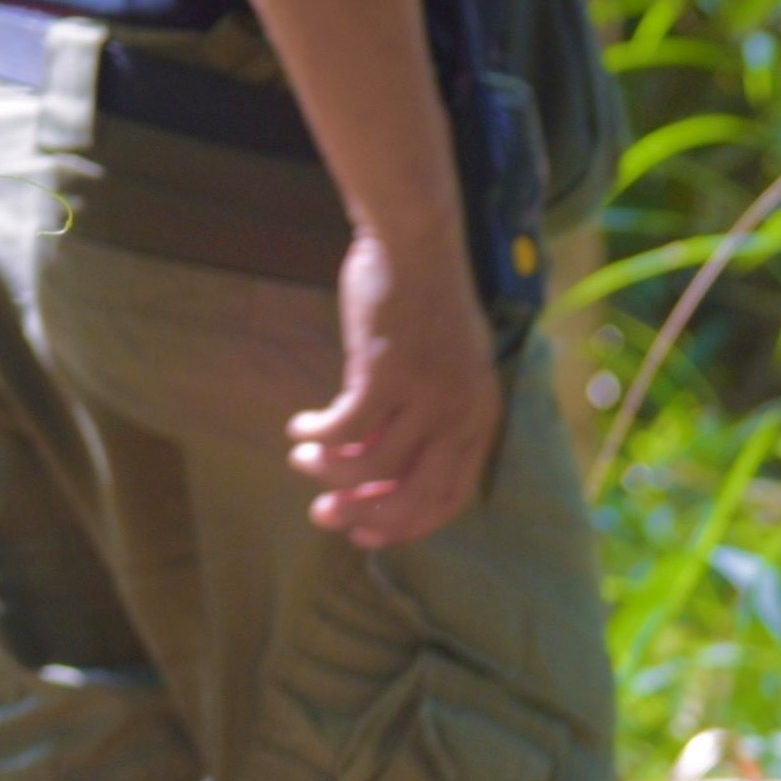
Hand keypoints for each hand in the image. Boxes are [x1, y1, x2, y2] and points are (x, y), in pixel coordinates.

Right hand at [291, 222, 500, 547]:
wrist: (416, 245)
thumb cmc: (426, 306)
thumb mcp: (446, 371)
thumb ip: (424, 420)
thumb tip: (378, 468)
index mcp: (480, 421)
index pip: (449, 498)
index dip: (406, 525)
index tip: (367, 534)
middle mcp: (459, 416)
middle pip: (412, 493)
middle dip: (364, 515)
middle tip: (323, 516)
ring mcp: (425, 396)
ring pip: (371, 465)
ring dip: (329, 472)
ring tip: (302, 460)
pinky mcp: (385, 372)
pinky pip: (344, 427)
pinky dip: (317, 435)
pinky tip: (300, 428)